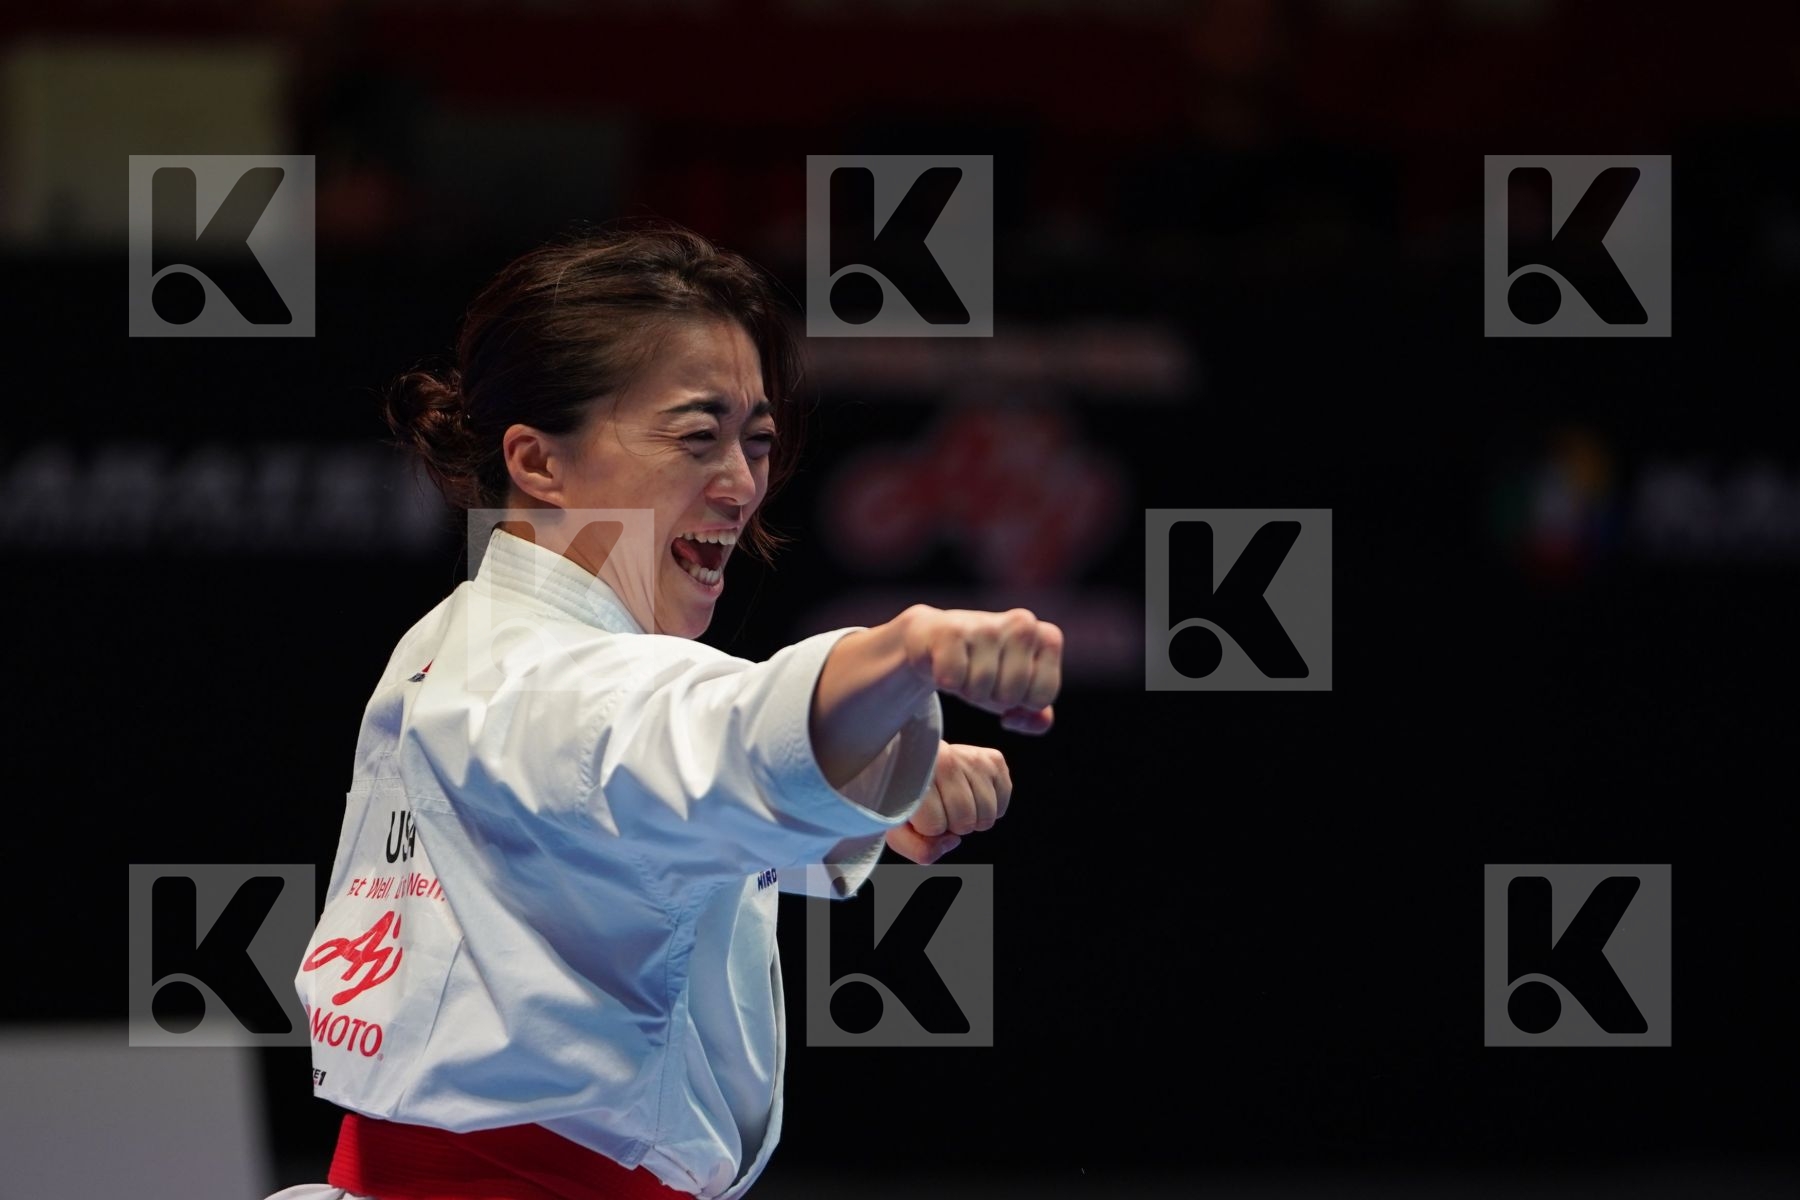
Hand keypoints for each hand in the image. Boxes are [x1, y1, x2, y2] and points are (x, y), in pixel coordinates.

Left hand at [885, 742, 1012, 864]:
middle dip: (952, 825)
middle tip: (940, 808)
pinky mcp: (994, 760)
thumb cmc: (908, 797)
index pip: (934, 825)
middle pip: (965, 820)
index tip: (920, 814)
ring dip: (973, 818)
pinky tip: (972, 795)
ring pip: (987, 815)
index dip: (928, 830)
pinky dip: (990, 809)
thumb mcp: (898, 828)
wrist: (915, 762)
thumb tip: (953, 840)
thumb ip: (918, 848)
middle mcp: (947, 760)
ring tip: (956, 802)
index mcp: (916, 774)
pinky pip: (1002, 805)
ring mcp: (973, 758)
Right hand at [897, 605, 1062, 734]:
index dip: (1021, 703)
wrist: (936, 639)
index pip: (1041, 698)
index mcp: (1048, 637)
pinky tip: (945, 663)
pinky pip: (952, 680)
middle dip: (994, 697)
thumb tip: (1013, 719)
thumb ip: (1037, 716)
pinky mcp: (950, 630)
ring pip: (981, 689)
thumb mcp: (1018, 692)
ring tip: (965, 669)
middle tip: (983, 677)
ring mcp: (987, 624)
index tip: (1009, 684)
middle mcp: (1023, 623)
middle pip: (1011, 696)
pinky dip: (947, 681)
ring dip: (969, 690)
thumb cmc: (984, 666)